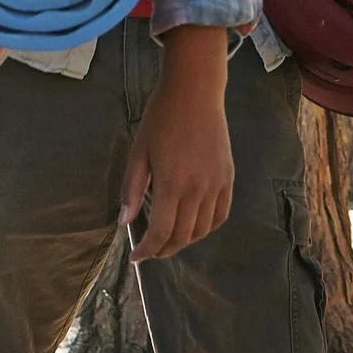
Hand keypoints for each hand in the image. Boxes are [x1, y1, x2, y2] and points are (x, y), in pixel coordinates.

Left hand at [120, 25, 233, 260]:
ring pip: (202, 229)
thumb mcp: (139, 152)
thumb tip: (125, 222)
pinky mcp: (228, 179)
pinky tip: (193, 226)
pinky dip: (206, 227)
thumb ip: (132, 189)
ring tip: (168, 239)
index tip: (136, 257)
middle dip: (164, 249)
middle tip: (150, 250)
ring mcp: (217, 185)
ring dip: (185, 240)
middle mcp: (198, 190)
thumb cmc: (160, 120)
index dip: (148, 250)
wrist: (194, 94)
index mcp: (172, 184)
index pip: (162, 232)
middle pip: (183, 235)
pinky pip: (220, 215)